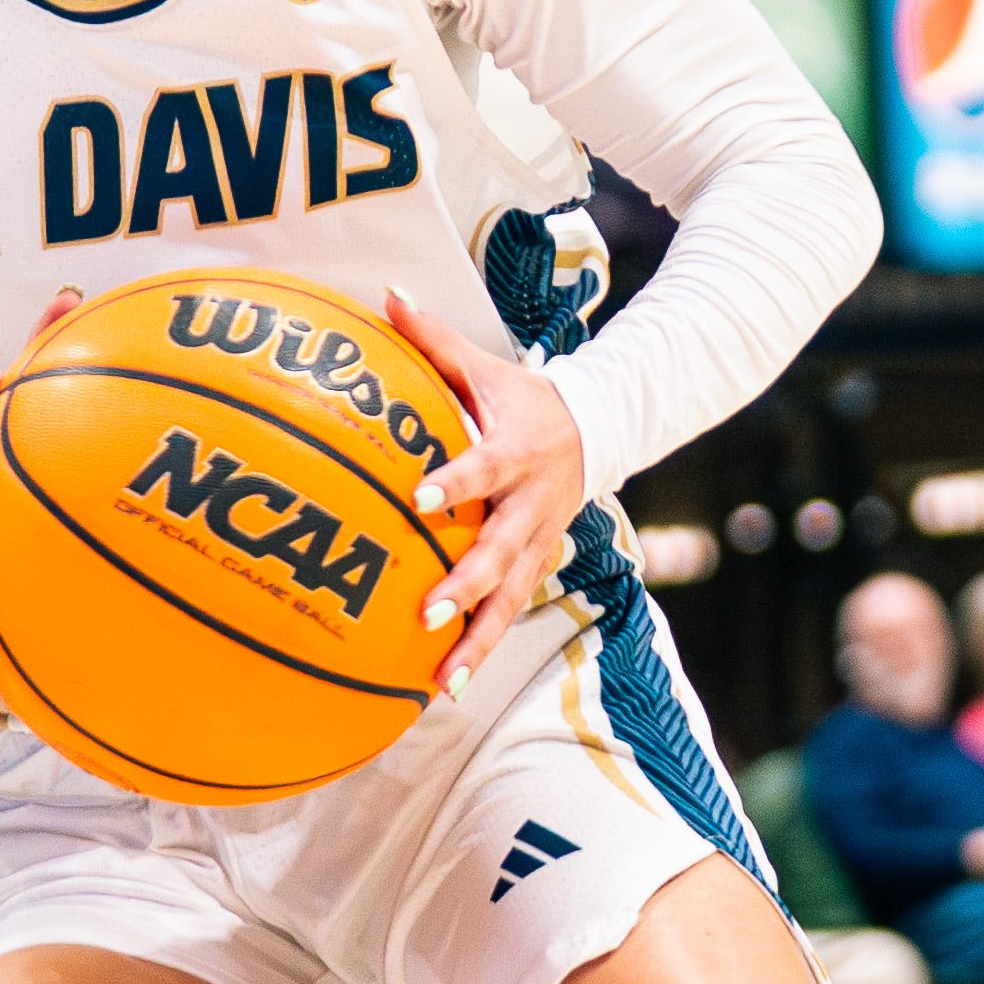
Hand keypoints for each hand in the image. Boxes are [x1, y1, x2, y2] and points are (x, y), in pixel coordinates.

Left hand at [388, 288, 583, 695]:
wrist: (598, 430)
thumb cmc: (523, 398)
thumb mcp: (485, 366)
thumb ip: (433, 339)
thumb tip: (385, 297)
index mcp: (516, 450)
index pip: (484, 466)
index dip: (457, 481)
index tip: (422, 498)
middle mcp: (531, 504)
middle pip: (501, 551)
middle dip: (466, 584)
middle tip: (426, 611)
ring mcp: (537, 542)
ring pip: (510, 598)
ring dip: (477, 640)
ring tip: (441, 680)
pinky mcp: (536, 567)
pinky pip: (508, 613)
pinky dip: (481, 649)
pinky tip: (445, 686)